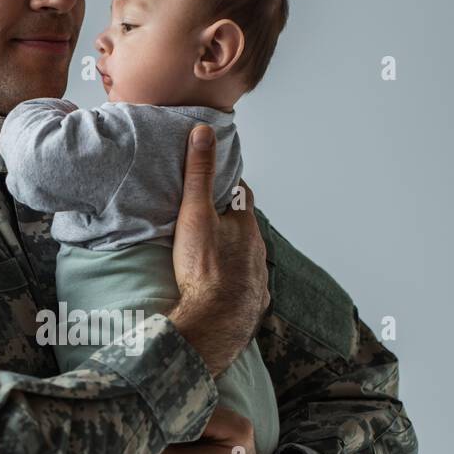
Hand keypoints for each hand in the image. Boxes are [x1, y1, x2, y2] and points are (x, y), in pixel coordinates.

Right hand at [167, 126, 269, 376]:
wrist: (216, 321)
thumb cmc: (204, 267)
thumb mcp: (195, 214)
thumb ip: (198, 174)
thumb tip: (204, 132)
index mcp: (245, 225)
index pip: (241, 194)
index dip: (228, 185)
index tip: (216, 181)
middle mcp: (258, 249)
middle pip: (245, 227)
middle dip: (231, 221)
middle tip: (209, 218)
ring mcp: (258, 277)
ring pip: (248, 257)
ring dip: (234, 252)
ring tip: (213, 253)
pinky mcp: (253, 303)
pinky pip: (246, 288)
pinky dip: (236, 283)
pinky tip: (224, 289)